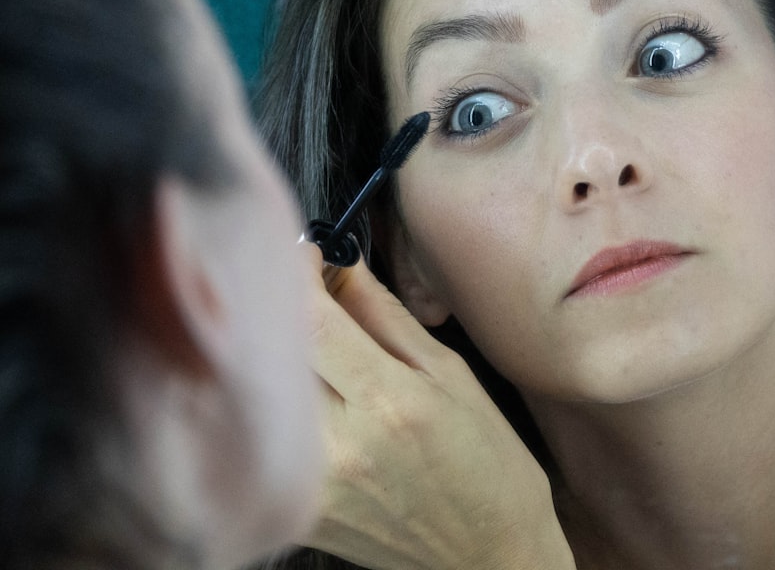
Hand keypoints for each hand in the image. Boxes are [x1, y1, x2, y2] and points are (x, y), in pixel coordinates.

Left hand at [301, 245, 574, 569]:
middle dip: (281, 307)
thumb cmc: (488, 464)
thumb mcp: (453, 377)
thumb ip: (390, 320)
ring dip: (277, 356)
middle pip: (275, 353)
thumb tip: (344, 269)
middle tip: (302, 292)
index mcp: (392, 401)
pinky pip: (270, 442)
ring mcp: (317, 485)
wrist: (489, 556)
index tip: (305, 254)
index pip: (313, 319)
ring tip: (312, 349)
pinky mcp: (303, 513)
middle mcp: (345, 444)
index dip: (297, 273)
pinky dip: (278, 407)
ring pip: (266, 395)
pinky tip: (311, 397)